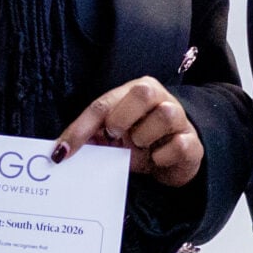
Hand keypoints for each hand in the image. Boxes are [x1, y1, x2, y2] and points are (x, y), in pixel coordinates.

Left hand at [52, 77, 202, 187]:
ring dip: (145, 137)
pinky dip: (162, 156)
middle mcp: (160, 98)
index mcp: (135, 92)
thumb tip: (59, 151)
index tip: (63, 152)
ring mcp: (180, 118)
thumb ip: (91, 137)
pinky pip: (179, 145)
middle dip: (123, 116)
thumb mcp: (113, 138)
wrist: (172, 161)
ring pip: (165, 115)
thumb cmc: (139, 143)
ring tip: (140, 148)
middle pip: (143, 91)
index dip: (81, 128)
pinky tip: (157, 159)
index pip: (103, 104)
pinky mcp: (192, 142)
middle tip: (115, 136)